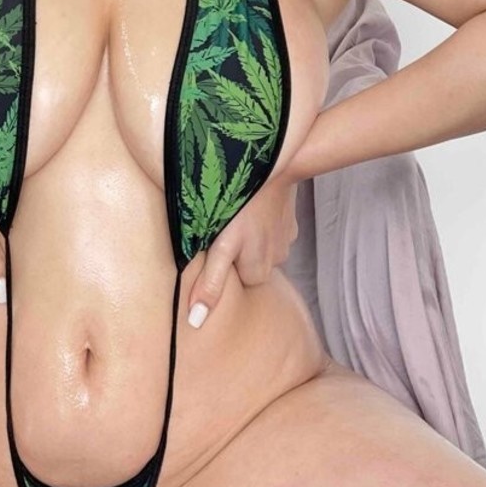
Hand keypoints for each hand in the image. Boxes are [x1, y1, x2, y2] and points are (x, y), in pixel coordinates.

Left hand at [185, 171, 299, 328]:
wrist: (272, 165)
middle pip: (250, 262)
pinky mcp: (290, 219)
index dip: (222, 262)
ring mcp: (287, 238)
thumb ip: (211, 284)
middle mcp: (278, 259)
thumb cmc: (241, 206)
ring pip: (261, 244)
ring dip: (249, 233)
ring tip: (237, 211)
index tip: (214, 244)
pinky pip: (271, 227)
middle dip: (236, 248)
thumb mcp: (221, 247)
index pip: (237, 278)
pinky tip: (253, 204)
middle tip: (223, 225)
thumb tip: (195, 321)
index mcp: (259, 270)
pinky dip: (261, 219)